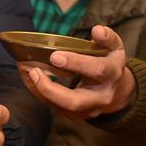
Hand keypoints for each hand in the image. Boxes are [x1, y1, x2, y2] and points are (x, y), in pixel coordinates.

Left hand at [19, 25, 135, 119]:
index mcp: (112, 74)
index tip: (54, 56)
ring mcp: (89, 109)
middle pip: (75, 101)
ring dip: (41, 91)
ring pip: (62, 108)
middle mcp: (102, 96)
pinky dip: (40, 93)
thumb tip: (97, 30)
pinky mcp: (77, 115)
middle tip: (34, 72)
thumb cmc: (109, 62)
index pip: (97, 70)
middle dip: (51, 89)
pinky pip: (56, 108)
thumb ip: (107, 37)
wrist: (118, 90)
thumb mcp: (114, 47)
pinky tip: (29, 79)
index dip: (76, 63)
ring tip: (27, 73)